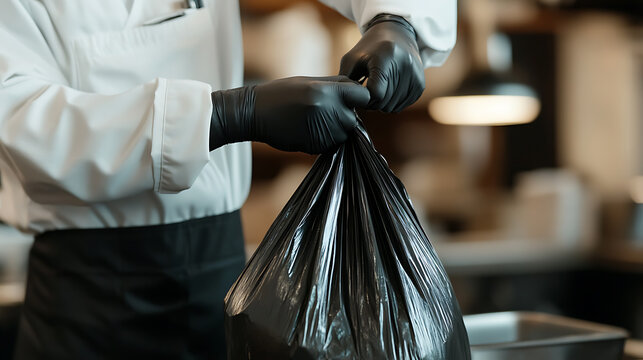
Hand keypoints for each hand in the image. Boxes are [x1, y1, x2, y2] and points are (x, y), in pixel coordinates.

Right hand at [209, 76, 369, 153]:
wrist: (255, 113)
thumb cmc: (281, 93)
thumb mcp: (308, 81)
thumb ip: (335, 86)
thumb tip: (358, 88)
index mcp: (327, 91)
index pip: (363, 96)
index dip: (359, 98)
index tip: (350, 99)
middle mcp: (328, 111)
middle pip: (354, 119)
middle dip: (345, 117)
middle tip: (326, 112)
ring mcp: (322, 130)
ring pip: (344, 135)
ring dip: (335, 131)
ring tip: (314, 121)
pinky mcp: (315, 146)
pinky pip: (330, 145)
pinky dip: (324, 141)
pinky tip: (307, 131)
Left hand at [340, 14, 424, 112]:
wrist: (396, 35)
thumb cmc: (369, 49)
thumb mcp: (352, 59)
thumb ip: (345, 80)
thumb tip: (345, 101)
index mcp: (385, 58)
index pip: (376, 94)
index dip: (365, 99)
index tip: (361, 92)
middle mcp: (404, 66)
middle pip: (384, 102)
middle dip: (372, 102)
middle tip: (367, 92)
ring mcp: (415, 75)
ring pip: (392, 107)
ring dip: (381, 104)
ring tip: (376, 90)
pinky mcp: (420, 84)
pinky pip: (401, 106)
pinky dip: (392, 103)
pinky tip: (387, 91)